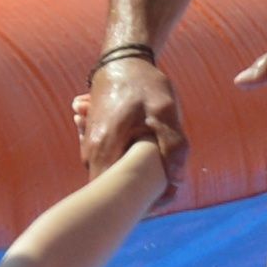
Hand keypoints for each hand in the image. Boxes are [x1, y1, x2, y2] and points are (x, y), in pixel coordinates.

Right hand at [75, 46, 185, 189]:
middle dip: (138, 191)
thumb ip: (174, 145)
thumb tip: (177, 180)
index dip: (136, 206)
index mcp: (105, 149)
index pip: (111, 197)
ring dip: (134, 175)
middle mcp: (90, 153)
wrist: (121, 60)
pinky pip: (110, 164)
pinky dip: (127, 163)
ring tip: (157, 160)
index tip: (160, 200)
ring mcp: (89, 147)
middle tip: (166, 182)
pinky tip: (143, 150)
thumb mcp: (166, 110)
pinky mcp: (93, 141)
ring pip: (112, 176)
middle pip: (111, 190)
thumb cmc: (143, 84)